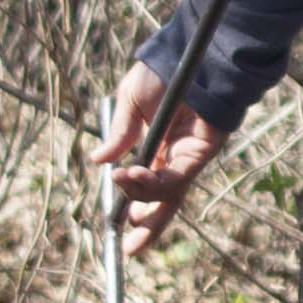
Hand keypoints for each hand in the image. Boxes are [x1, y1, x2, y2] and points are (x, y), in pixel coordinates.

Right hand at [93, 61, 226, 257]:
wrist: (191, 54)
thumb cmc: (162, 73)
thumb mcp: (130, 102)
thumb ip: (120, 134)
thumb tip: (99, 162)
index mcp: (156, 148)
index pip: (144, 186)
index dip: (130, 205)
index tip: (115, 224)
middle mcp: (173, 158)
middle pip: (161, 202)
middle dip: (147, 228)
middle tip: (129, 248)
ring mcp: (189, 157)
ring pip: (168, 195)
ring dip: (142, 197)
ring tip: (120, 183)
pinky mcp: (203, 152)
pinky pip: (177, 178)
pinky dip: (154, 183)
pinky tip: (132, 174)